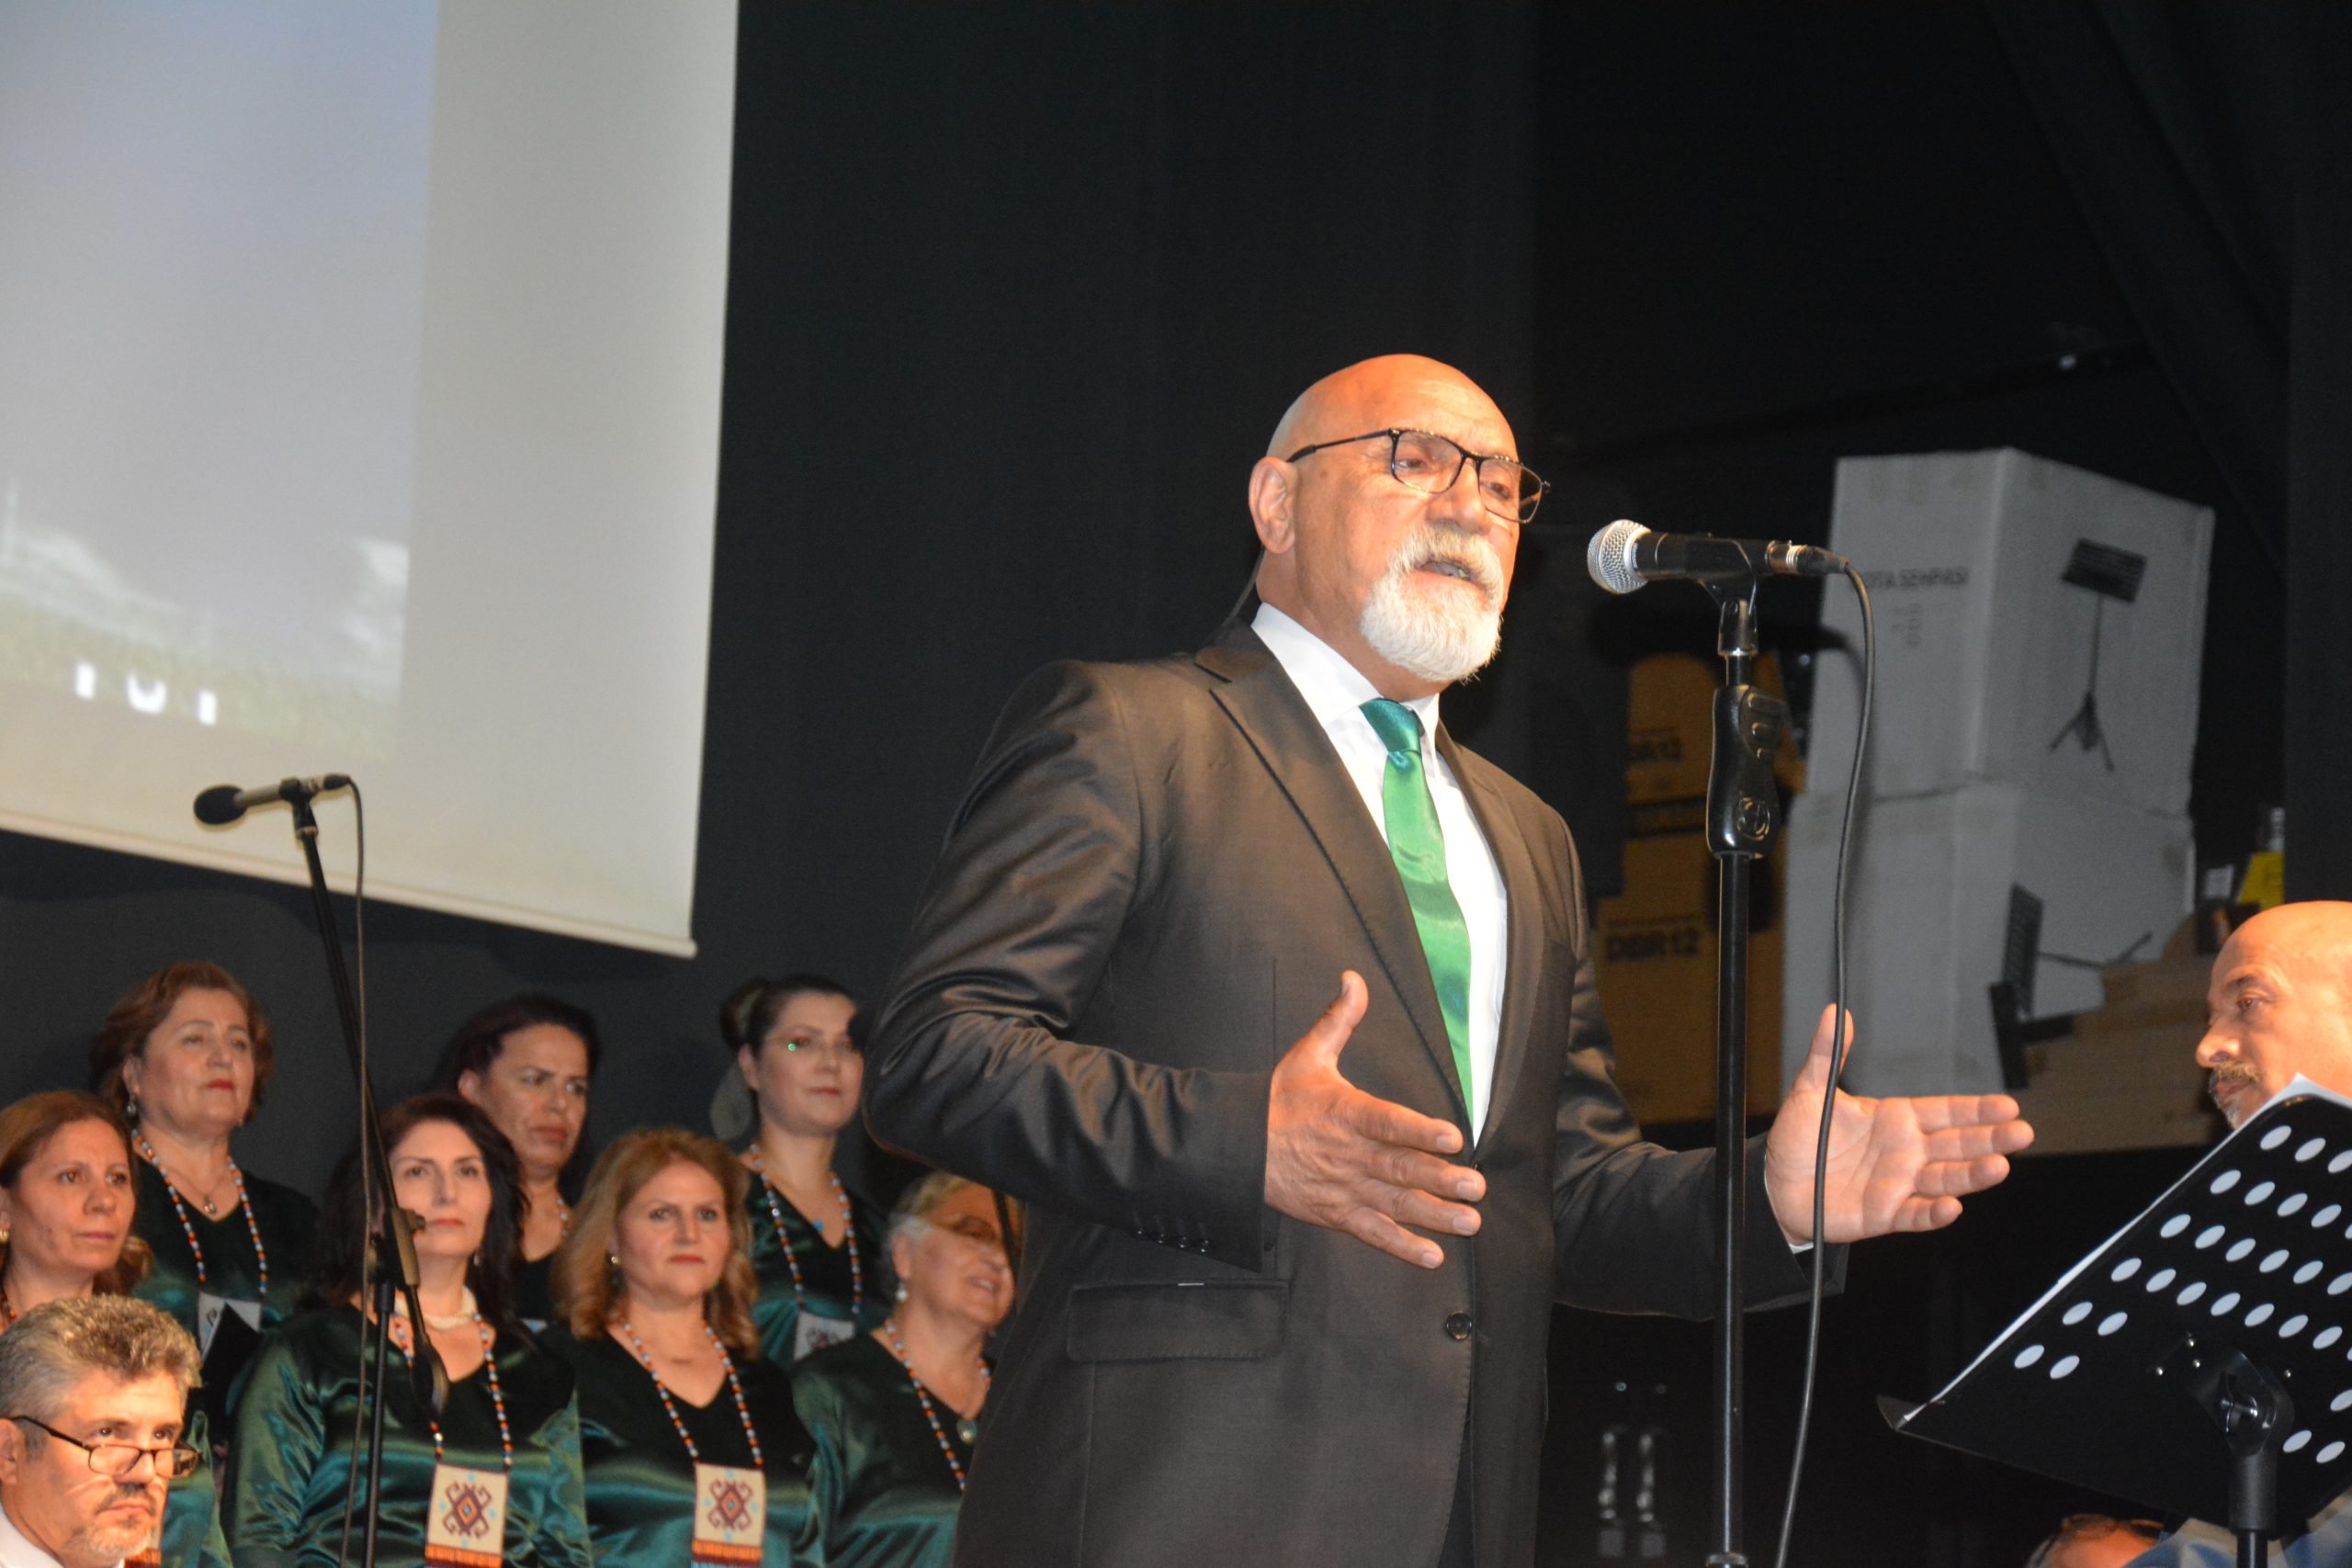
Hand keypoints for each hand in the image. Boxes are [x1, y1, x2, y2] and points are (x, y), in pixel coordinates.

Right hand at [1264, 971, 1485, 1268]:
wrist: (1237, 1147)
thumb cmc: (1278, 1100)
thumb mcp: (1307, 1054)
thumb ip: (1339, 1019)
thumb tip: (1354, 978)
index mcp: (1345, 1112)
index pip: (1388, 1121)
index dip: (1420, 1130)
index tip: (1453, 1137)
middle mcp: (1349, 1153)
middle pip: (1400, 1168)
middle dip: (1441, 1179)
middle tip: (1477, 1187)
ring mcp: (1343, 1187)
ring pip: (1394, 1203)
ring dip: (1434, 1215)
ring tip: (1470, 1222)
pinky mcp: (1336, 1213)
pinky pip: (1372, 1232)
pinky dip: (1401, 1246)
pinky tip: (1432, 1256)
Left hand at [1764, 1004, 2034, 1244]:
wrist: (1775, 1185)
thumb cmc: (1799, 1139)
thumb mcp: (1809, 1091)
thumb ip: (1826, 1054)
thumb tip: (1836, 1014)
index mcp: (1896, 1119)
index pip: (1946, 1111)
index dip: (1976, 1109)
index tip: (2008, 1105)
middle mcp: (1907, 1152)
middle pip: (1958, 1144)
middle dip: (1990, 1139)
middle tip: (2022, 1133)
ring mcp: (1900, 1184)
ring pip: (1946, 1179)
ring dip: (1972, 1175)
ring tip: (1998, 1167)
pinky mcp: (1887, 1214)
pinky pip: (1916, 1214)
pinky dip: (1934, 1212)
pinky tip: (1952, 1207)